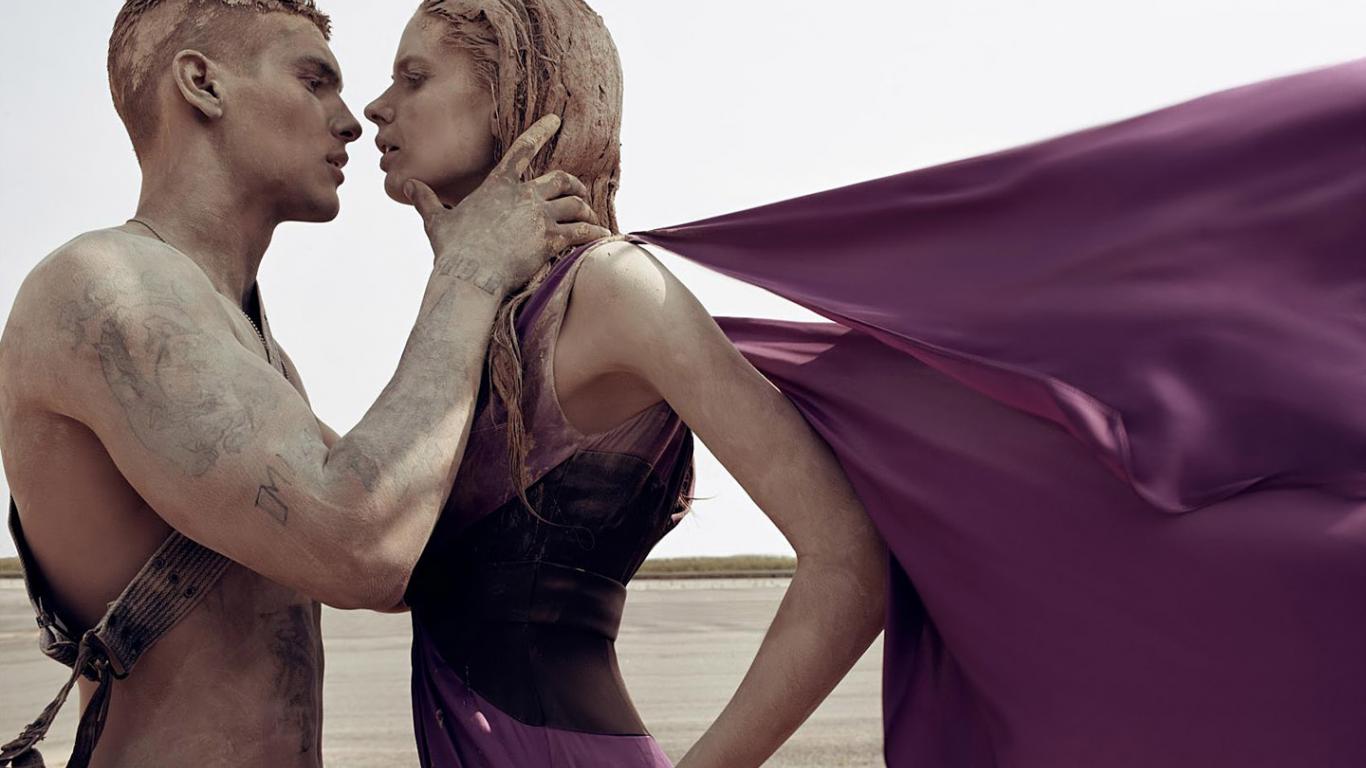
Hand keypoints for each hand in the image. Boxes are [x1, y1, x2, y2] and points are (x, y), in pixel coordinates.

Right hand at [406, 114, 611, 294]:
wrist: (468, 274)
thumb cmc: (452, 250)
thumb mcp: (435, 221)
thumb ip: (425, 200)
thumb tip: (406, 184)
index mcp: (498, 186)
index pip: (522, 150)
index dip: (541, 132)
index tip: (557, 120)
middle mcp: (523, 196)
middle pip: (560, 180)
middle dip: (573, 185)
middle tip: (579, 192)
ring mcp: (539, 216)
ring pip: (576, 205)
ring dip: (586, 212)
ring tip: (590, 221)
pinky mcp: (550, 238)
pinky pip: (582, 232)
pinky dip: (595, 233)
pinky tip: (604, 237)